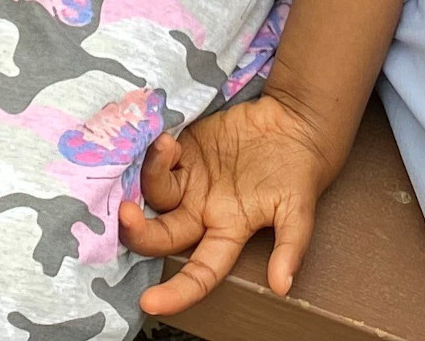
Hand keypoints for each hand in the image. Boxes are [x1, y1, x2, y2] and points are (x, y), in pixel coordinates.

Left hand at [118, 93, 338, 316]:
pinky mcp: (185, 150)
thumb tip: (281, 286)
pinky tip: (162, 139)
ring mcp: (190, 181)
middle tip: (125, 211)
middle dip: (139, 231)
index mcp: (227, 232)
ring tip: (163, 146)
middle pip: (161, 235)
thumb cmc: (298, 171)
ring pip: (154, 193)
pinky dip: (153, 153)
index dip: (175, 292)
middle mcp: (201, 212)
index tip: (149, 302)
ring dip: (149, 176)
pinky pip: (158, 159)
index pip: (198, 272)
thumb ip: (291, 246)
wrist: (294, 123)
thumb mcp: (299, 210)